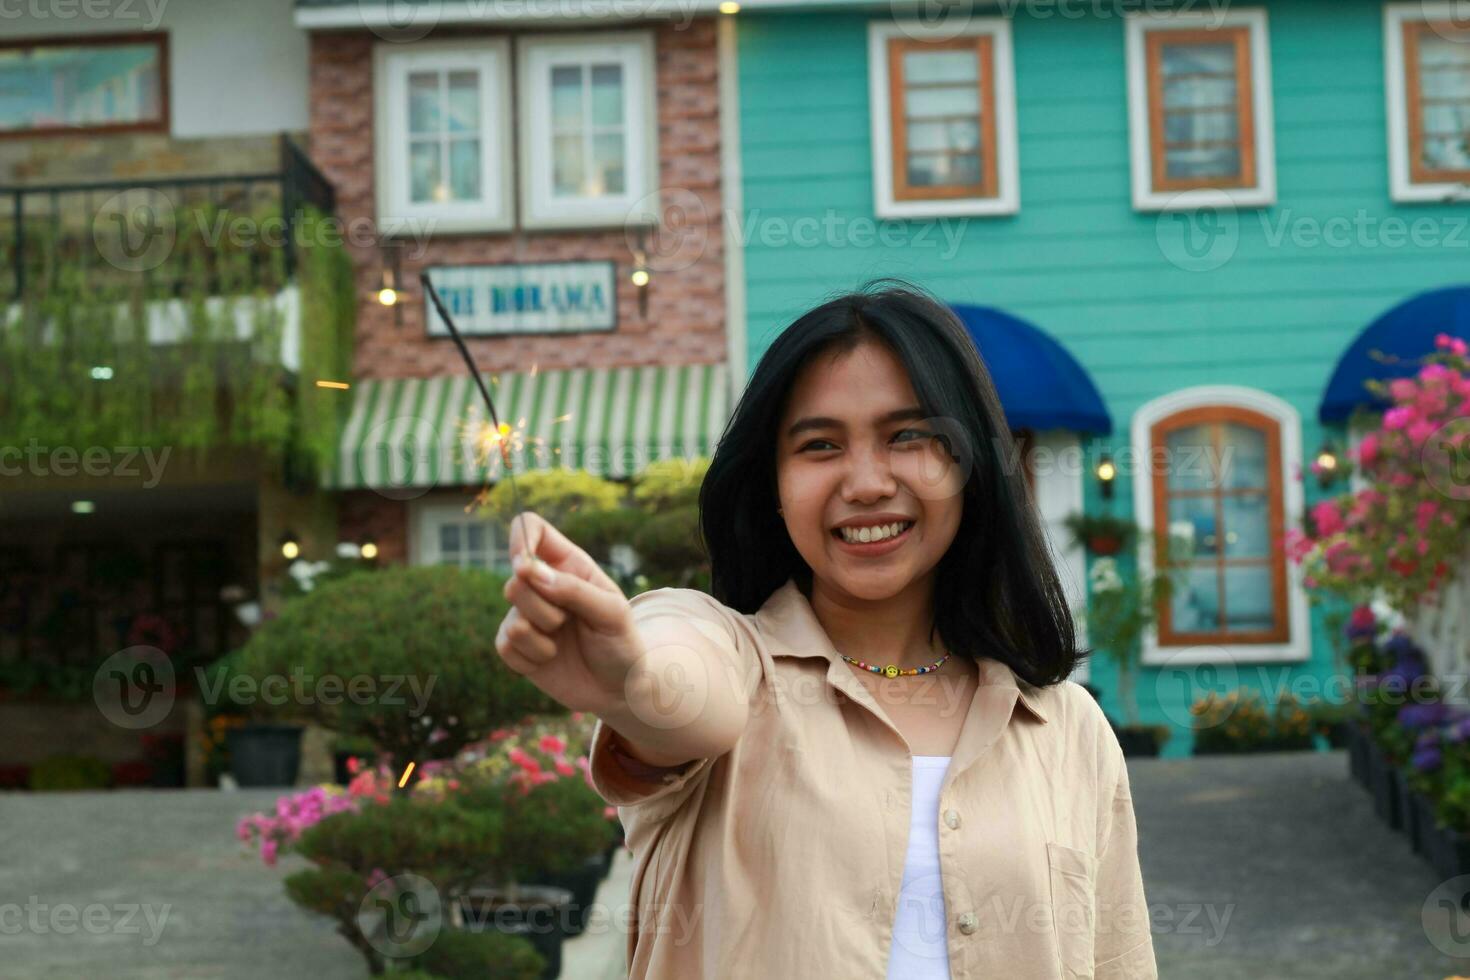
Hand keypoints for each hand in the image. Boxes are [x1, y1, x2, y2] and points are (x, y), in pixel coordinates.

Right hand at [495, 511, 644, 714]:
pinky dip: (531, 658)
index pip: (531, 529)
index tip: (524, 566)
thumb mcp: (612, 613)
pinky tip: (550, 660)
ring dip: (541, 637)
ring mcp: (526, 614)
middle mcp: (543, 585)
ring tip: (562, 642)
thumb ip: (575, 589)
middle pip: (515, 579)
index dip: (521, 539)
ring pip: (512, 616)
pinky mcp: (515, 645)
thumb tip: (530, 572)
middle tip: (568, 622)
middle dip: (543, 608)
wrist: (618, 689)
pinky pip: (505, 645)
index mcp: (568, 564)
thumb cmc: (621, 643)